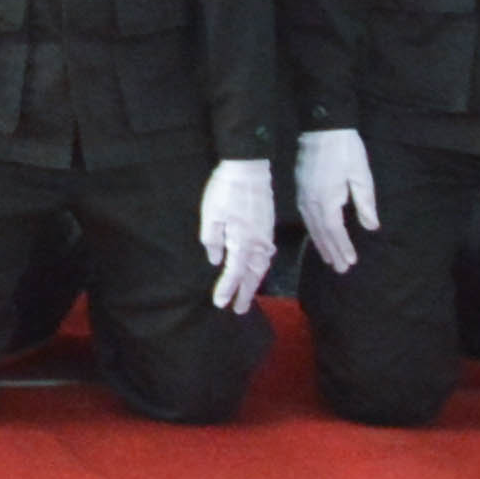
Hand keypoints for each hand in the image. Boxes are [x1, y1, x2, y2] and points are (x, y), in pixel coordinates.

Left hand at [196, 155, 279, 314]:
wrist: (249, 168)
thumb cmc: (226, 190)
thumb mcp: (211, 214)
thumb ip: (213, 240)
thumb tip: (216, 261)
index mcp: (242, 241)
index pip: (234, 272)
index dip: (227, 289)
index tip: (220, 303)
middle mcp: (258, 243)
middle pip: (252, 275)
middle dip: (245, 293)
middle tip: (239, 310)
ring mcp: (266, 236)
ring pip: (261, 267)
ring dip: (254, 283)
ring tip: (247, 295)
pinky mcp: (268, 228)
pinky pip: (266, 256)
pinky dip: (260, 268)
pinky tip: (256, 270)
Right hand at [295, 125, 380, 275]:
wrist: (322, 126)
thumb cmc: (345, 150)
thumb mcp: (361, 175)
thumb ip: (365, 203)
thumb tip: (371, 227)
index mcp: (327, 198)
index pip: (335, 230)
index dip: (343, 247)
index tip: (351, 262)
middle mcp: (312, 200)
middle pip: (322, 232)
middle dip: (332, 251)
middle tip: (341, 269)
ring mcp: (303, 194)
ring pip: (312, 226)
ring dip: (321, 244)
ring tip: (330, 259)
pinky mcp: (301, 188)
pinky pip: (306, 216)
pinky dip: (313, 230)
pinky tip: (317, 235)